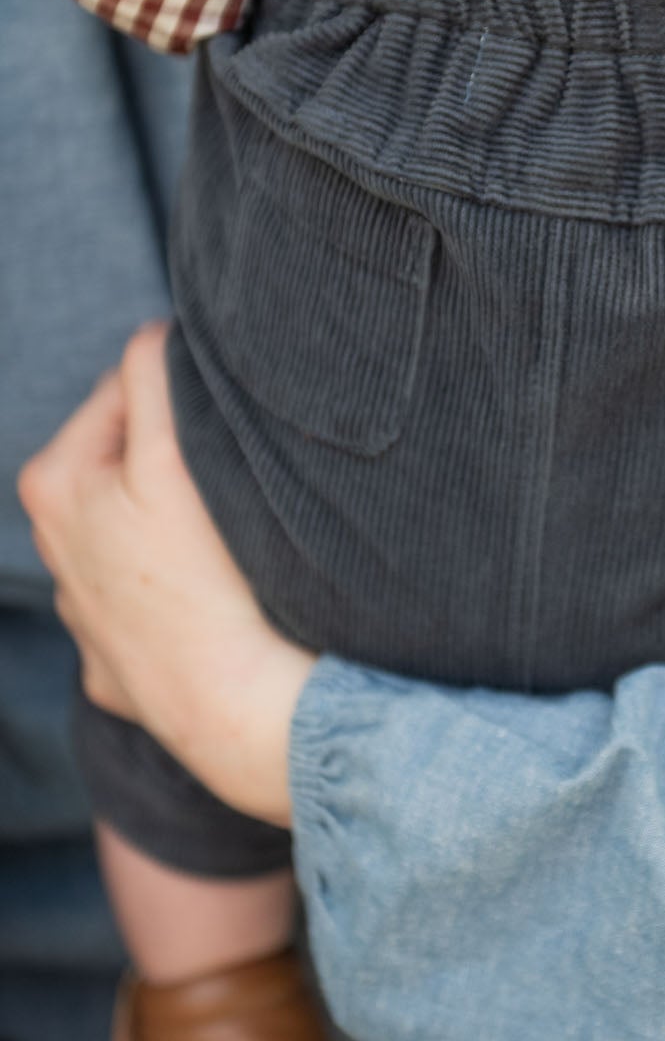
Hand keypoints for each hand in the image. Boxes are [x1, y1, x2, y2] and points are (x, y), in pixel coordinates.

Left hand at [17, 324, 314, 825]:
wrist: (234, 707)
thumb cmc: (207, 577)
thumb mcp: (174, 450)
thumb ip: (152, 372)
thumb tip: (153, 333)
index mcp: (53, 483)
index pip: (126, 392)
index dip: (183, 402)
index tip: (222, 434)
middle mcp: (53, 549)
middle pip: (129, 465)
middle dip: (174, 467)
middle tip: (224, 493)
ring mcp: (84, 615)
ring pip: (141, 535)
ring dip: (178, 530)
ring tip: (223, 553)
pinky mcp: (117, 668)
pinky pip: (155, 608)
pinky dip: (181, 601)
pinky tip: (210, 612)